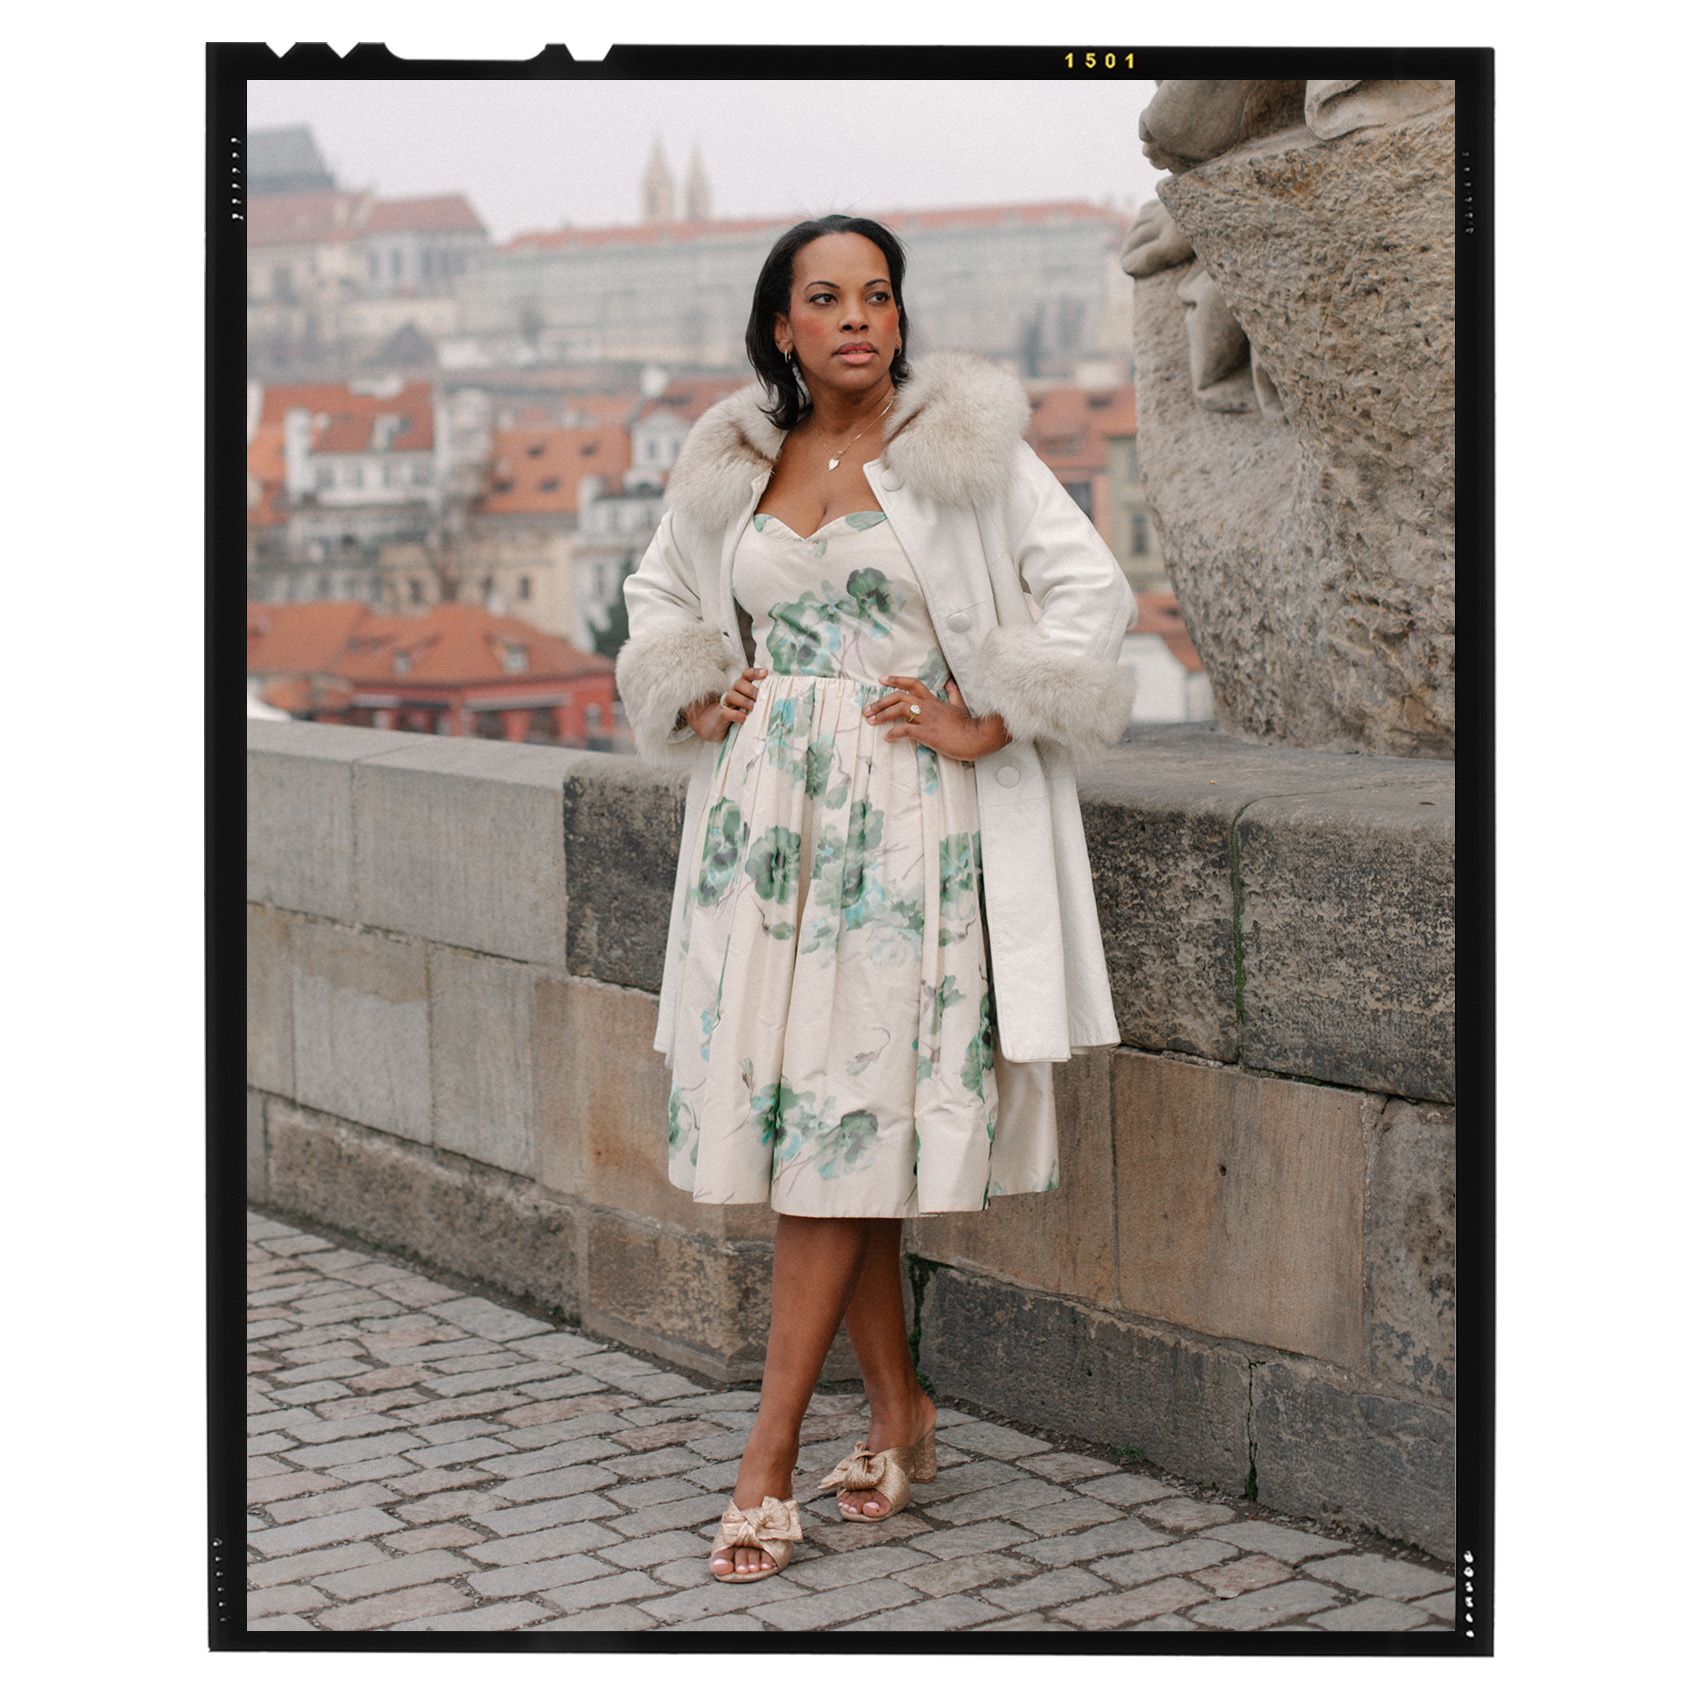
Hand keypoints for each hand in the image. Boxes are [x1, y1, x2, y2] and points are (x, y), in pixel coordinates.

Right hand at [684, 667, 767, 742]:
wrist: (715, 726)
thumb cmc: (738, 714)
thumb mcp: (749, 705)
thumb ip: (760, 700)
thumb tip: (779, 699)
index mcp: (741, 688)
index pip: (746, 675)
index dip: (755, 672)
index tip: (765, 672)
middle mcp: (733, 693)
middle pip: (739, 683)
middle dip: (752, 690)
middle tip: (762, 698)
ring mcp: (725, 704)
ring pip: (731, 695)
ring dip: (744, 701)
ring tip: (754, 708)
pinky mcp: (720, 716)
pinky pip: (726, 712)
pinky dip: (735, 714)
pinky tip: (744, 718)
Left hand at [865, 676, 1009, 761]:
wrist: (978, 738)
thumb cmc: (969, 726)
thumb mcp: (960, 706)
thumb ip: (953, 694)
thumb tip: (950, 682)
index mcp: (934, 701)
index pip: (913, 684)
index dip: (896, 680)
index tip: (881, 679)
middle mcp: (928, 707)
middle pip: (900, 696)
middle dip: (881, 701)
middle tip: (868, 709)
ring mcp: (927, 720)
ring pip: (900, 709)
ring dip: (882, 714)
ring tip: (871, 721)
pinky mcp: (928, 734)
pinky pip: (906, 730)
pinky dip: (894, 733)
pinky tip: (887, 738)